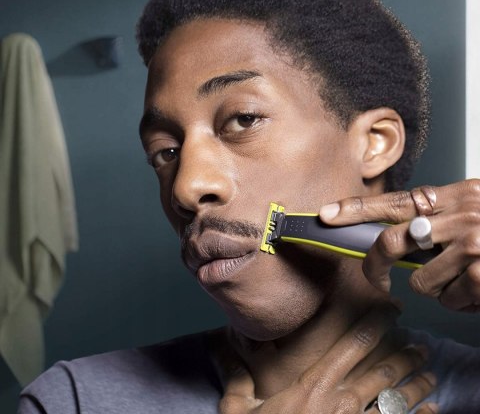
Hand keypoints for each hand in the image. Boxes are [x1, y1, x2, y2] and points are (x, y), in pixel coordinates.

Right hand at [213, 304, 436, 412]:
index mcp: (314, 383)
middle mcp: (340, 400)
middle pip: (382, 368)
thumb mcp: (238, 409)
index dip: (376, 322)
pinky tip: (435, 411)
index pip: (353, 342)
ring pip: (395, 398)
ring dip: (416, 383)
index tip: (390, 308)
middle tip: (420, 343)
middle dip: (404, 352)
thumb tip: (222, 348)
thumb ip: (236, 378)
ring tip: (431, 372)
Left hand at [319, 178, 479, 311]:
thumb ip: (438, 217)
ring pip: (421, 281)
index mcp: (453, 196)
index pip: (393, 201)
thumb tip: (398, 239)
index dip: (355, 209)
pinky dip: (461, 301)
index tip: (326, 214)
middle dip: (377, 264)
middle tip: (378, 277)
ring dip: (437, 287)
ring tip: (462, 277)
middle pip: (392, 242)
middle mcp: (459, 216)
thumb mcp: (473, 206)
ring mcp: (472, 246)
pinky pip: (450, 299)